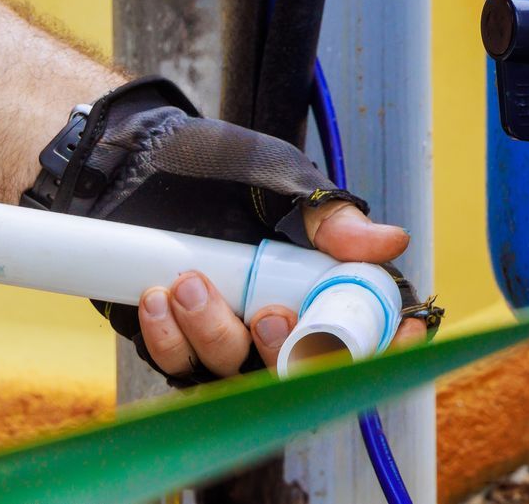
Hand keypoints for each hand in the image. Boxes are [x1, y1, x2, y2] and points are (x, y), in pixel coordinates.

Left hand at [20, 77, 438, 383]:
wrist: (135, 160)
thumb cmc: (218, 165)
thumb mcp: (282, 180)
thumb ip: (331, 217)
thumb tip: (393, 243)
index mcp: (320, 276)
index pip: (368, 324)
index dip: (386, 340)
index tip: (393, 339)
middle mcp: (281, 312)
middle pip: (299, 365)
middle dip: (284, 349)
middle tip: (265, 313)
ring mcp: (229, 333)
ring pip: (233, 370)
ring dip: (213, 333)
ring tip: (187, 283)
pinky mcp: (177, 342)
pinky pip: (177, 365)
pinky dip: (167, 338)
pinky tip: (157, 297)